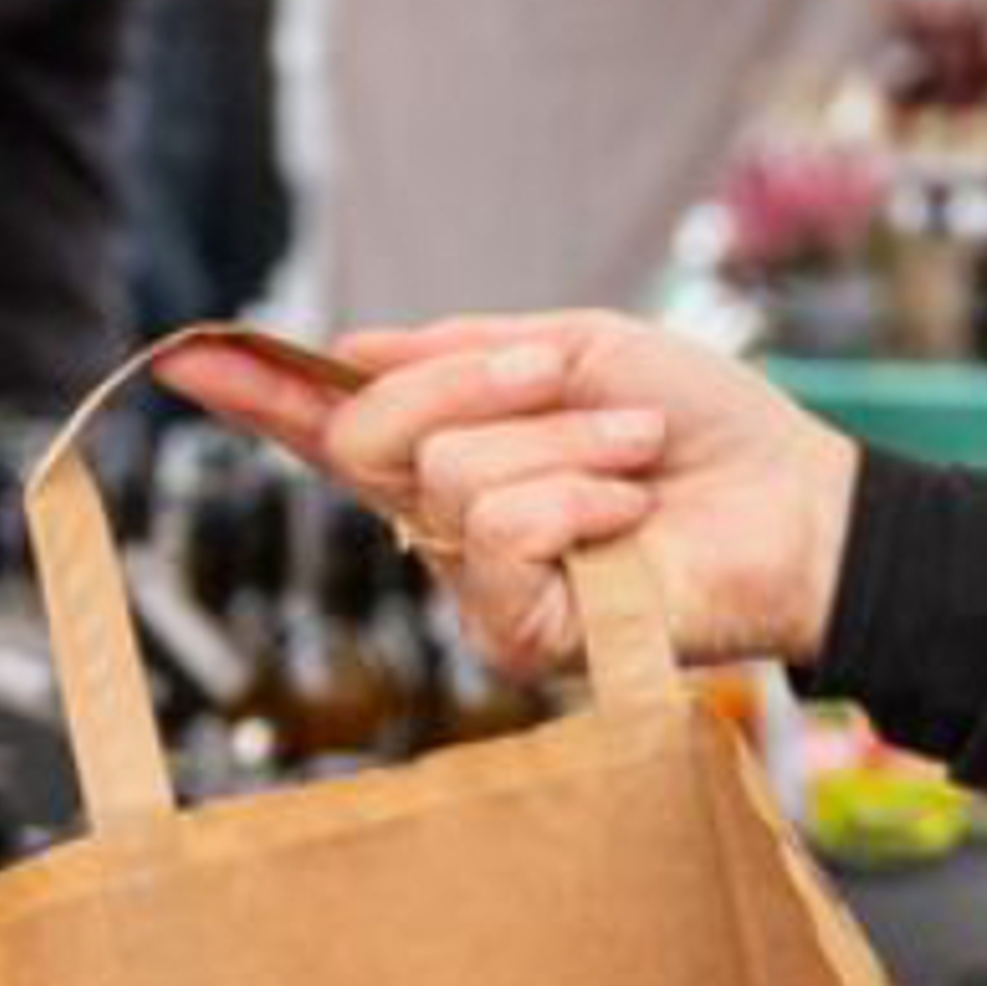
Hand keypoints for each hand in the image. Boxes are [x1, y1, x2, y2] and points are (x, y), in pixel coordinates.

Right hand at [159, 313, 859, 680]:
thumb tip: (348, 353)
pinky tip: (627, 517)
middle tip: (568, 373)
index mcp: (455, 445)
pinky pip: (499, 532)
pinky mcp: (518, 636)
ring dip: (561, 440)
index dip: (259, 389)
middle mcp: (448, 519)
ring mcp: (478, 583)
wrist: (799, 509)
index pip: (331, 421)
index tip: (187, 354)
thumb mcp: (582, 348)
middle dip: (475, 380)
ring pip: (447, 474)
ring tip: (633, 457)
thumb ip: (465, 351)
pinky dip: (575, 499)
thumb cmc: (707, 433)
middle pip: (370, 430)